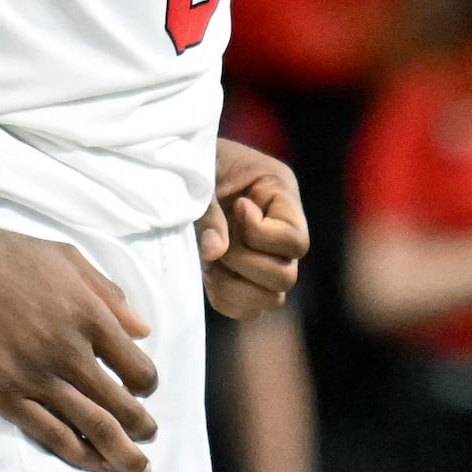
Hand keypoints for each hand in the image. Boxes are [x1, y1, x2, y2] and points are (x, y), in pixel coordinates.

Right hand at [0, 208, 162, 471]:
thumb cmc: (9, 254)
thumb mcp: (69, 259)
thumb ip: (109, 296)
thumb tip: (142, 331)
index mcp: (90, 317)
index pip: (138, 368)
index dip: (147, 386)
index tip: (144, 391)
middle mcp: (69, 352)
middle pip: (121, 406)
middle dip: (142, 429)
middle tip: (150, 441)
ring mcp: (35, 378)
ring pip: (91, 427)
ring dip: (119, 453)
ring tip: (134, 468)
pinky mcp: (3, 396)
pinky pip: (49, 433)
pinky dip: (77, 453)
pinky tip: (91, 462)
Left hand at [198, 139, 308, 319]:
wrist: (178, 166)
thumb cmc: (194, 161)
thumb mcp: (201, 176)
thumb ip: (208, 213)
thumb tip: (214, 254)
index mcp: (281, 193)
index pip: (294, 239)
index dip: (261, 235)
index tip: (236, 209)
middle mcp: (282, 230)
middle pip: (286, 275)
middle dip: (244, 264)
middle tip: (218, 244)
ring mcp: (268, 258)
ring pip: (272, 298)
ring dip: (235, 286)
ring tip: (211, 262)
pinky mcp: (248, 278)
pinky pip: (249, 310)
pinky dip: (226, 299)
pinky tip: (209, 274)